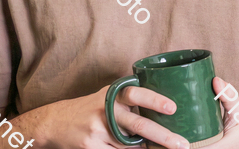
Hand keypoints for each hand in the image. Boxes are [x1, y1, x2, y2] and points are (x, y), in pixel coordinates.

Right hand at [40, 84, 188, 148]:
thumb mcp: (108, 96)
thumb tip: (164, 112)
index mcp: (113, 95)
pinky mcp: (89, 148)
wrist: (55, 122)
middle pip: (138, 126)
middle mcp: (105, 111)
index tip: (173, 108)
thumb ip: (130, 101)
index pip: (136, 94)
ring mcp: (97, 131)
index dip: (154, 100)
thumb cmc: (91, 108)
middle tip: (182, 144)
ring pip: (129, 146)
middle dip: (163, 136)